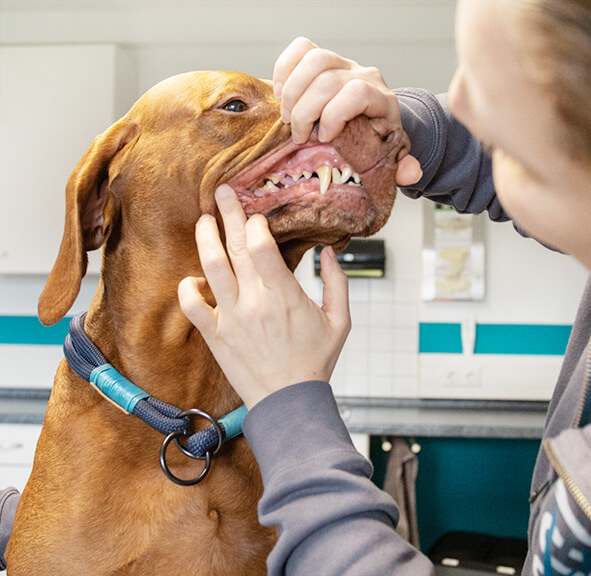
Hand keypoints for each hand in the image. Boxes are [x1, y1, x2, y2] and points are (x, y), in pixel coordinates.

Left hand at [178, 185, 350, 408]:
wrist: (288, 402)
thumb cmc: (315, 362)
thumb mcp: (341, 322)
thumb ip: (338, 284)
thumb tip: (329, 254)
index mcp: (285, 296)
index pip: (260, 246)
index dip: (255, 224)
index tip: (257, 217)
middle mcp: (254, 302)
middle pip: (234, 247)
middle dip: (228, 214)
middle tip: (223, 192)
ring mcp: (230, 318)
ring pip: (210, 267)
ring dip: (205, 239)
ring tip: (204, 220)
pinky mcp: (215, 335)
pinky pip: (191, 305)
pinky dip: (188, 287)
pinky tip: (195, 277)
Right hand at [273, 36, 421, 185]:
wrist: (377, 119)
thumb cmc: (379, 141)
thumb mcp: (392, 156)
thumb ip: (402, 167)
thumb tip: (412, 173)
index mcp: (383, 100)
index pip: (358, 93)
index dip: (336, 114)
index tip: (325, 137)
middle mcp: (364, 76)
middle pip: (328, 79)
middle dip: (306, 111)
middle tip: (299, 136)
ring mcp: (343, 64)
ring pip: (314, 59)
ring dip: (293, 91)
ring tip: (288, 117)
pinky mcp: (324, 60)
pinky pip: (302, 49)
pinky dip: (285, 69)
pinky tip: (280, 93)